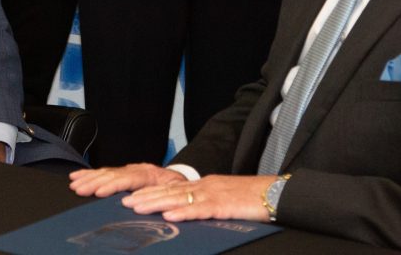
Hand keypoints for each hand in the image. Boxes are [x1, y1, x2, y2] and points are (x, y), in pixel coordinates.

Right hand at [69, 163, 186, 196]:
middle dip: (94, 183)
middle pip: (112, 175)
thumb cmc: (179, 189)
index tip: (100, 192)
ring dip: (88, 179)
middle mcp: (136, 169)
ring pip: (106, 172)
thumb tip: (145, 200)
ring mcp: (128, 170)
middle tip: (79, 189)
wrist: (180, 179)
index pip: (128, 179)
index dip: (113, 186)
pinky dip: (89, 174)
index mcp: (150, 174)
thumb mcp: (177, 192)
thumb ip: (164, 195)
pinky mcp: (123, 173)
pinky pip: (104, 172)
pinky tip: (77, 176)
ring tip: (74, 184)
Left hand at [122, 174, 274, 222]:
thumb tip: (188, 213)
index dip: (151, 192)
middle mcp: (205, 186)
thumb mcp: (224, 200)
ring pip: (179, 198)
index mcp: (205, 186)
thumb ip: (206, 204)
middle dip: (146, 196)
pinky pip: (200, 209)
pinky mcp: (224, 205)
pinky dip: (183, 212)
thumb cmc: (252, 199)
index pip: (172, 189)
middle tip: (124, 202)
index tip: (132, 197)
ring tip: (137, 207)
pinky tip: (169, 215)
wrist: (276, 192)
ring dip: (156, 202)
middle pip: (170, 192)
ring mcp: (213, 194)